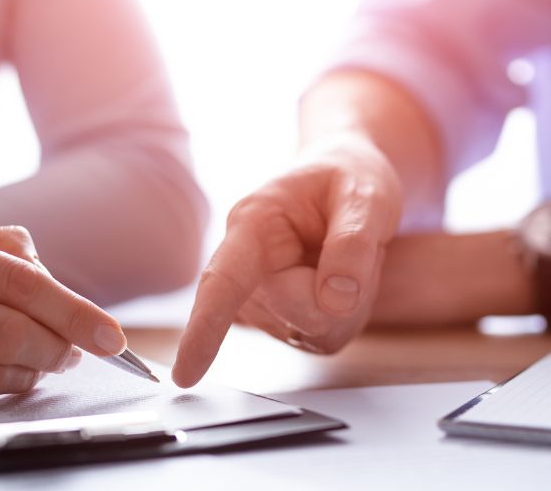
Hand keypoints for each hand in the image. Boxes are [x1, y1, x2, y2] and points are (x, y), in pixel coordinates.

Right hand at [172, 133, 402, 386]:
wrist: (345, 179)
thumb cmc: (348, 177)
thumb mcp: (365, 194)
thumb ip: (352, 243)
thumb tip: (335, 301)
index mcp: (253, 224)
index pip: (222, 282)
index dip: (203, 329)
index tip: (185, 375)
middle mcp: (247, 267)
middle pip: (296, 311)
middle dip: (342, 290)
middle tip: (360, 245)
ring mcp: (263, 300)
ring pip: (314, 329)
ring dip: (349, 302)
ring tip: (346, 255)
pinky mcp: (283, 321)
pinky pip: (325, 338)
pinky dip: (348, 313)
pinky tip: (340, 278)